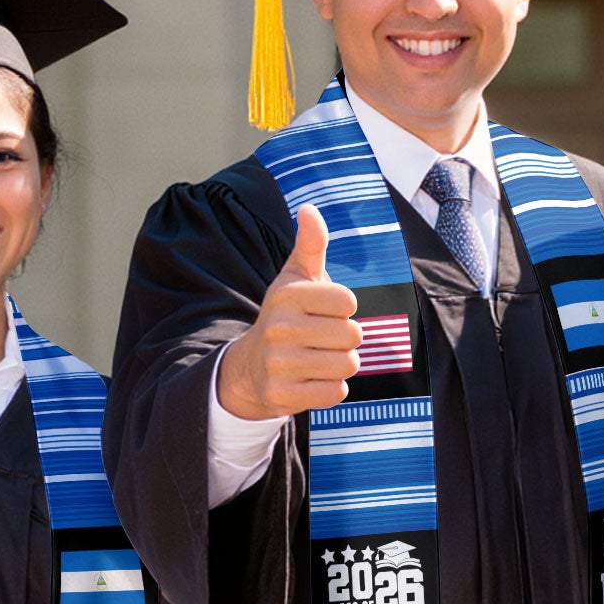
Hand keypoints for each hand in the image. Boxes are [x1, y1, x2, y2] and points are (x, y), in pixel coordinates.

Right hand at [214, 204, 363, 419]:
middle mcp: (280, 327)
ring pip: (347, 364)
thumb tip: (308, 209)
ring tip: (320, 358)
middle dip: (346, 339)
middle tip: (323, 338)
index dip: (343, 308)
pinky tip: (313, 379)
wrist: (251, 366)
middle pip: (352, 334)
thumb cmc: (286, 316)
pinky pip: (336, 393)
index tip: (323, 311)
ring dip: (342, 364)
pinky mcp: (283, 395)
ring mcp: (279, 363)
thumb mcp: (295, 278)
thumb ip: (310, 245)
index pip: (348, 301)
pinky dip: (332, 388)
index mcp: (287, 295)